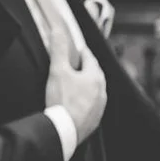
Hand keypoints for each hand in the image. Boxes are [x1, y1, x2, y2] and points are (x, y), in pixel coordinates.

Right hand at [36, 0, 108, 147]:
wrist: (64, 130)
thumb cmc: (62, 100)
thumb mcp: (57, 70)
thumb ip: (59, 49)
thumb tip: (58, 30)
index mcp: (95, 76)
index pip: (89, 58)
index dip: (81, 52)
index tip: (76, 49)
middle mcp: (102, 91)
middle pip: (94, 74)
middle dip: (85, 68)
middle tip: (74, 65)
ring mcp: (99, 106)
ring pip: (94, 91)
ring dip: (85, 86)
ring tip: (74, 85)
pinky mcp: (94, 120)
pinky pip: (91, 105)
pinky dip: (84, 101)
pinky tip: (74, 103)